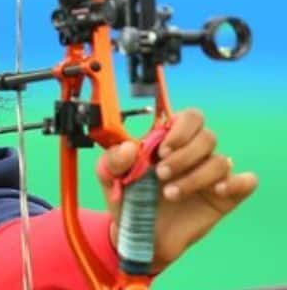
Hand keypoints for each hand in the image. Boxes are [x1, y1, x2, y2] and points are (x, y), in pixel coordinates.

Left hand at [97, 108, 257, 270]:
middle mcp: (194, 154)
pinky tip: (216, 192)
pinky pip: (245, 181)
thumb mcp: (109, 179)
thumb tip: (128, 147)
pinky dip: (236, 183)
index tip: (162, 150)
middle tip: (161, 174)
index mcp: (170, 141)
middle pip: (207, 137)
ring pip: (220, 161)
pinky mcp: (224, 197)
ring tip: (170, 194)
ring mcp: (210, 175)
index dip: (181, 129)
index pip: (191, 117)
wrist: (137, 237)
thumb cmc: (127, 200)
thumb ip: (112, 160)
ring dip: (195, 177)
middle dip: (184, 155)